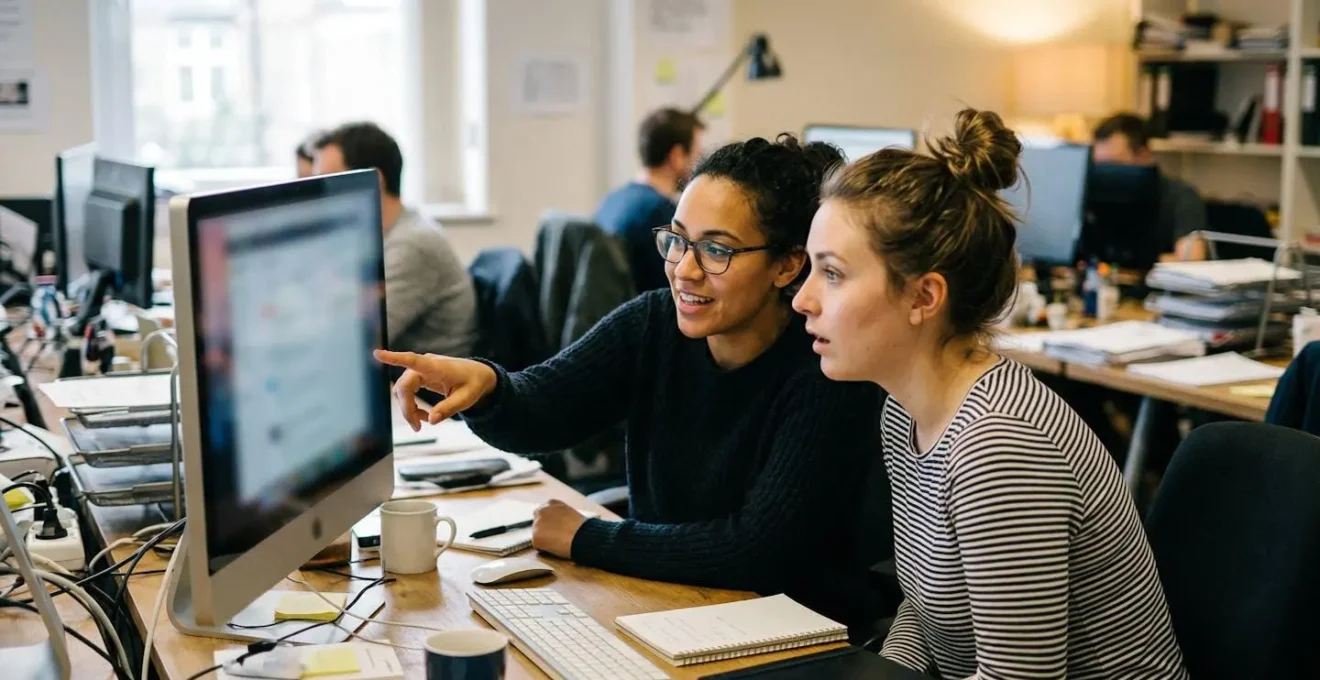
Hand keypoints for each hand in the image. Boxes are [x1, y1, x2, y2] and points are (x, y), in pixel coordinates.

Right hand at [373, 350, 497, 430]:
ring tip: (423, 422)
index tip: (377, 353)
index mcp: (437, 366)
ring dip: (409, 409)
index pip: (413, 360)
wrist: (479, 376)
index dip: (394, 358)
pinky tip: (424, 416)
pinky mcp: (420, 376)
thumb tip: (431, 420)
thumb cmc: (473, 384)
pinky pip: (408, 391)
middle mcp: (426, 365)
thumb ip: (448, 408)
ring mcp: (421, 370)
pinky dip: (412, 406)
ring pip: (403, 390)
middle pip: (404, 386)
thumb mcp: (466, 399)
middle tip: (417, 428)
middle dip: (407, 408)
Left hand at [531, 500, 588, 559]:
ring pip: (537, 534)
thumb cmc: (583, 527)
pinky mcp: (535, 538)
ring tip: (558, 543)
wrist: (583, 536)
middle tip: (554, 537)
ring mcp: (537, 524)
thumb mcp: (571, 514)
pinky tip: (555, 548)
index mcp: (551, 503)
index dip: (549, 522)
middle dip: (543, 529)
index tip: (555, 528)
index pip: (543, 512)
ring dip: (544, 539)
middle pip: (537, 522)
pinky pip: (538, 546)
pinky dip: (544, 548)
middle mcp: (541, 511)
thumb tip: (558, 524)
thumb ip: (560, 515)